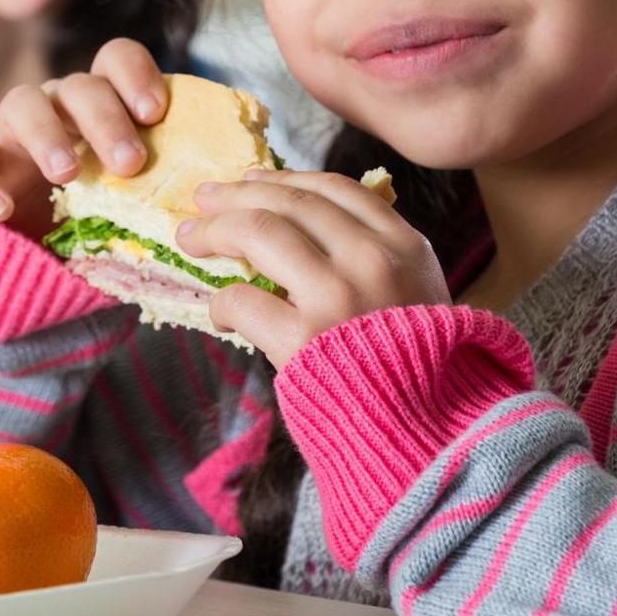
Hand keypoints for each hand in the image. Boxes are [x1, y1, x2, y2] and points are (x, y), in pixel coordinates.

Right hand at [0, 38, 169, 238]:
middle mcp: (59, 107)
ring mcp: (14, 132)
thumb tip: (211, 203)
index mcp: (103, 104)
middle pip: (79, 87)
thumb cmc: (102, 219)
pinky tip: (1, 211)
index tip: (154, 113)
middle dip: (106, 120)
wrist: (37, 256)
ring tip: (68, 174)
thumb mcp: (137, 201)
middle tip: (130, 163)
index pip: (116, 60)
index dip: (135, 75)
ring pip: (22, 102)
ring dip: (48, 134)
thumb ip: (166, 190)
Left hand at [178, 170, 448, 366]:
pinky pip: (243, 299)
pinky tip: (220, 309)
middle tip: (205, 198)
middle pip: (290, 203)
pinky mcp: (302, 338)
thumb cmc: (418, 374)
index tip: (252, 179)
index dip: (285, 179)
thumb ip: (376, 261)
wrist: (425, 436)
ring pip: (258, 231)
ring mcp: (336, 295)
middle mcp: (371, 259)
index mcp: (404, 245)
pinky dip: (223, 301)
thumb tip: (302, 233)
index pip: (334, 189)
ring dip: (215, 230)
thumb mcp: (419, 297)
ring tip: (191, 236)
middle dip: (238, 195)